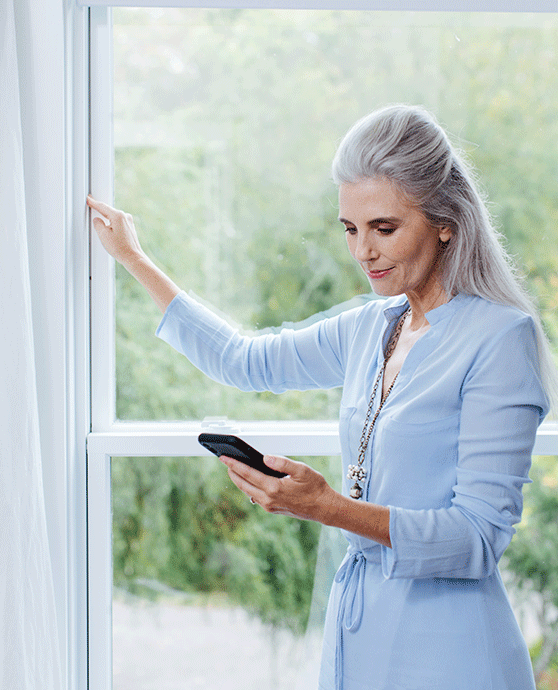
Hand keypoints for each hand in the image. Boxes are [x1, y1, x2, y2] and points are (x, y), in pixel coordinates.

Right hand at [87, 195, 143, 266]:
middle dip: (100, 210)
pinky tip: (109, 229)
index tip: (88, 199)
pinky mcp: (130, 227)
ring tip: (99, 222)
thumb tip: (97, 220)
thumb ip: (97, 224)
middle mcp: (125, 216)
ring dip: (106, 219)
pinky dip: (112, 223)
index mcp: (118, 216)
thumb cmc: (120, 248)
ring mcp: (129, 221)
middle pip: (108, 211)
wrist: (133, 257)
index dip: (93, 203)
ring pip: (113, 217)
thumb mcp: (103, 235)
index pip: (102, 207)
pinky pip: (118, 222)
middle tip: (91, 205)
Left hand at [219, 454, 334, 523]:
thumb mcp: (301, 470)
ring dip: (239, 480)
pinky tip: (249, 480)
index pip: (248, 474)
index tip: (224, 458)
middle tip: (225, 461)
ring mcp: (269, 506)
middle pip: (243, 484)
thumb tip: (265, 457)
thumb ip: (282, 462)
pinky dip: (248, 487)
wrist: (323, 507)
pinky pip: (255, 496)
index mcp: (274, 488)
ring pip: (247, 491)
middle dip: (232, 472)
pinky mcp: (272, 509)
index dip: (234, 464)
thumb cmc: (315, 487)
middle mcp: (268, 499)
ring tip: (234, 469)